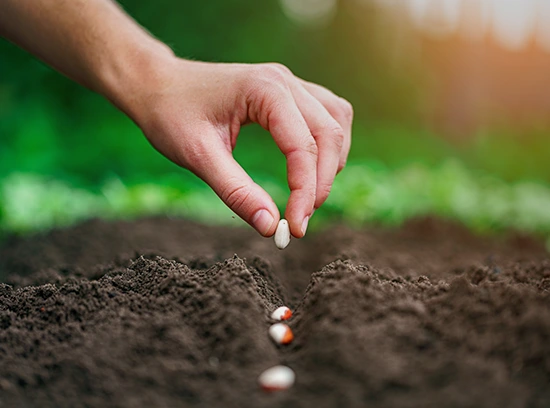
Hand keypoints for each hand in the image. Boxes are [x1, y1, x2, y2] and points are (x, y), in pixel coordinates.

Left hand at [128, 59, 352, 237]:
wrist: (157, 85)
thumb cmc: (171, 115)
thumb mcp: (198, 156)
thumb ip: (236, 191)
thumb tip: (270, 227)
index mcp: (264, 89)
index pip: (302, 146)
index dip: (304, 192)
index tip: (294, 228)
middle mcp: (284, 80)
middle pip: (329, 134)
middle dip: (320, 183)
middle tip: (300, 221)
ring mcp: (289, 82)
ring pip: (336, 122)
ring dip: (331, 162)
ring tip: (309, 197)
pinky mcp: (288, 91)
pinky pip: (328, 114)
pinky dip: (328, 144)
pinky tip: (313, 167)